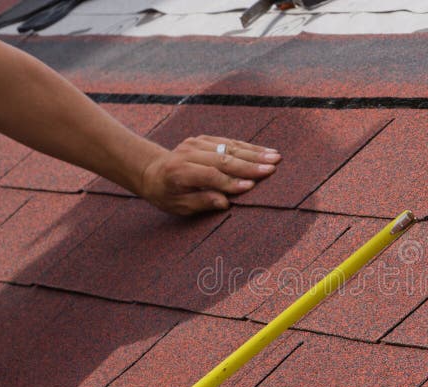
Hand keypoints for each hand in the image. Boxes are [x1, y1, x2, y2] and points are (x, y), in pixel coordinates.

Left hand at [138, 136, 280, 214]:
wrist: (152, 171)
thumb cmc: (167, 194)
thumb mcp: (178, 206)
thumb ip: (201, 203)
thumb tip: (224, 202)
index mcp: (179, 171)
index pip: (210, 175)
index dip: (231, 182)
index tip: (251, 186)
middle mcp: (188, 152)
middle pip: (223, 158)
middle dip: (250, 164)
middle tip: (272, 168)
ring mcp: (196, 143)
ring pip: (230, 147)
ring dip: (254, 153)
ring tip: (275, 157)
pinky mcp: (204, 139)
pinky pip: (229, 142)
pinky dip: (248, 147)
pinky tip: (264, 151)